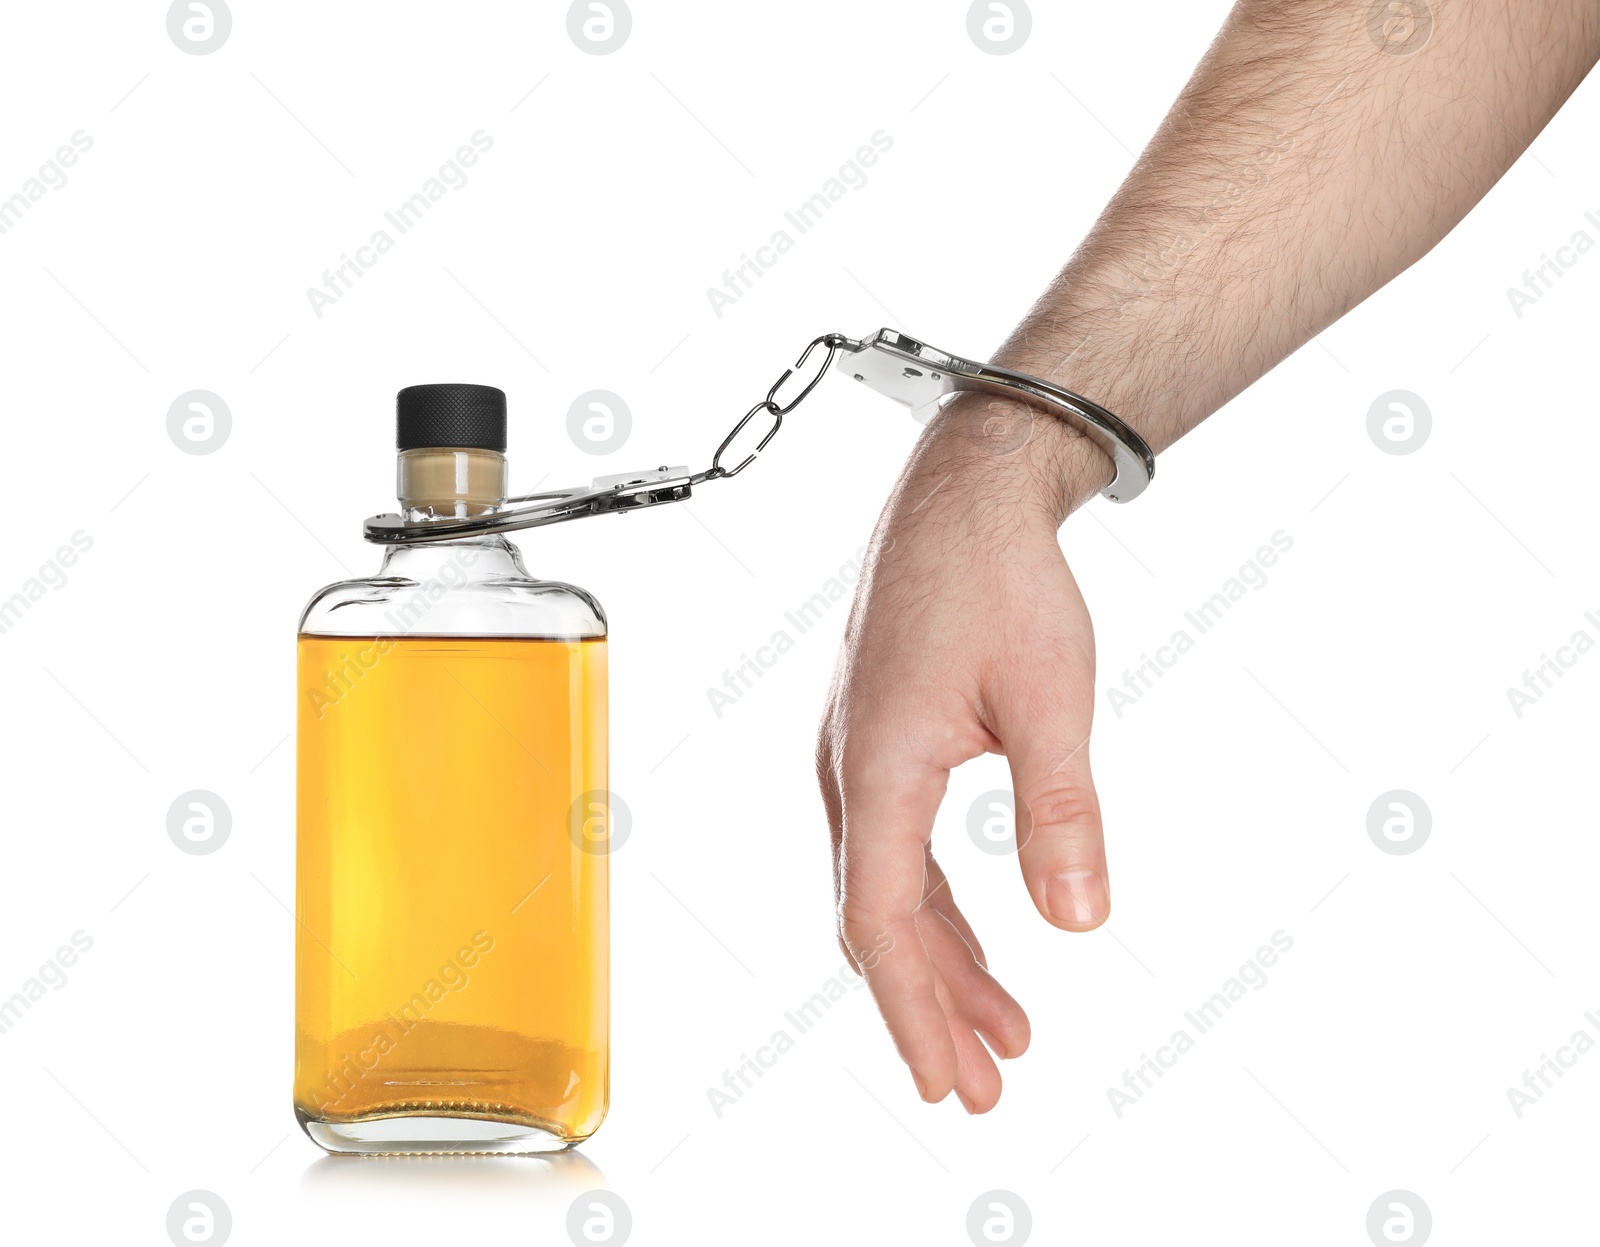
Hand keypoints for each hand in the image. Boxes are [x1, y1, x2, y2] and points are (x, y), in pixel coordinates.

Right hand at [817, 394, 1114, 1111]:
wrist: (964, 493)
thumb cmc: (999, 578)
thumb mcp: (1050, 698)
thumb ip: (1061, 813)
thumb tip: (1079, 919)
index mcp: (876, 765)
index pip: (880, 922)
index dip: (916, 1011)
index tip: (950, 1080)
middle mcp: (849, 770)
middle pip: (875, 922)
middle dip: (928, 1009)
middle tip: (979, 1088)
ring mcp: (857, 757)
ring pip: (885, 890)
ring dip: (938, 964)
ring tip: (1000, 1031)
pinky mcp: (879, 742)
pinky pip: (896, 850)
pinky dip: (934, 908)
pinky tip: (975, 940)